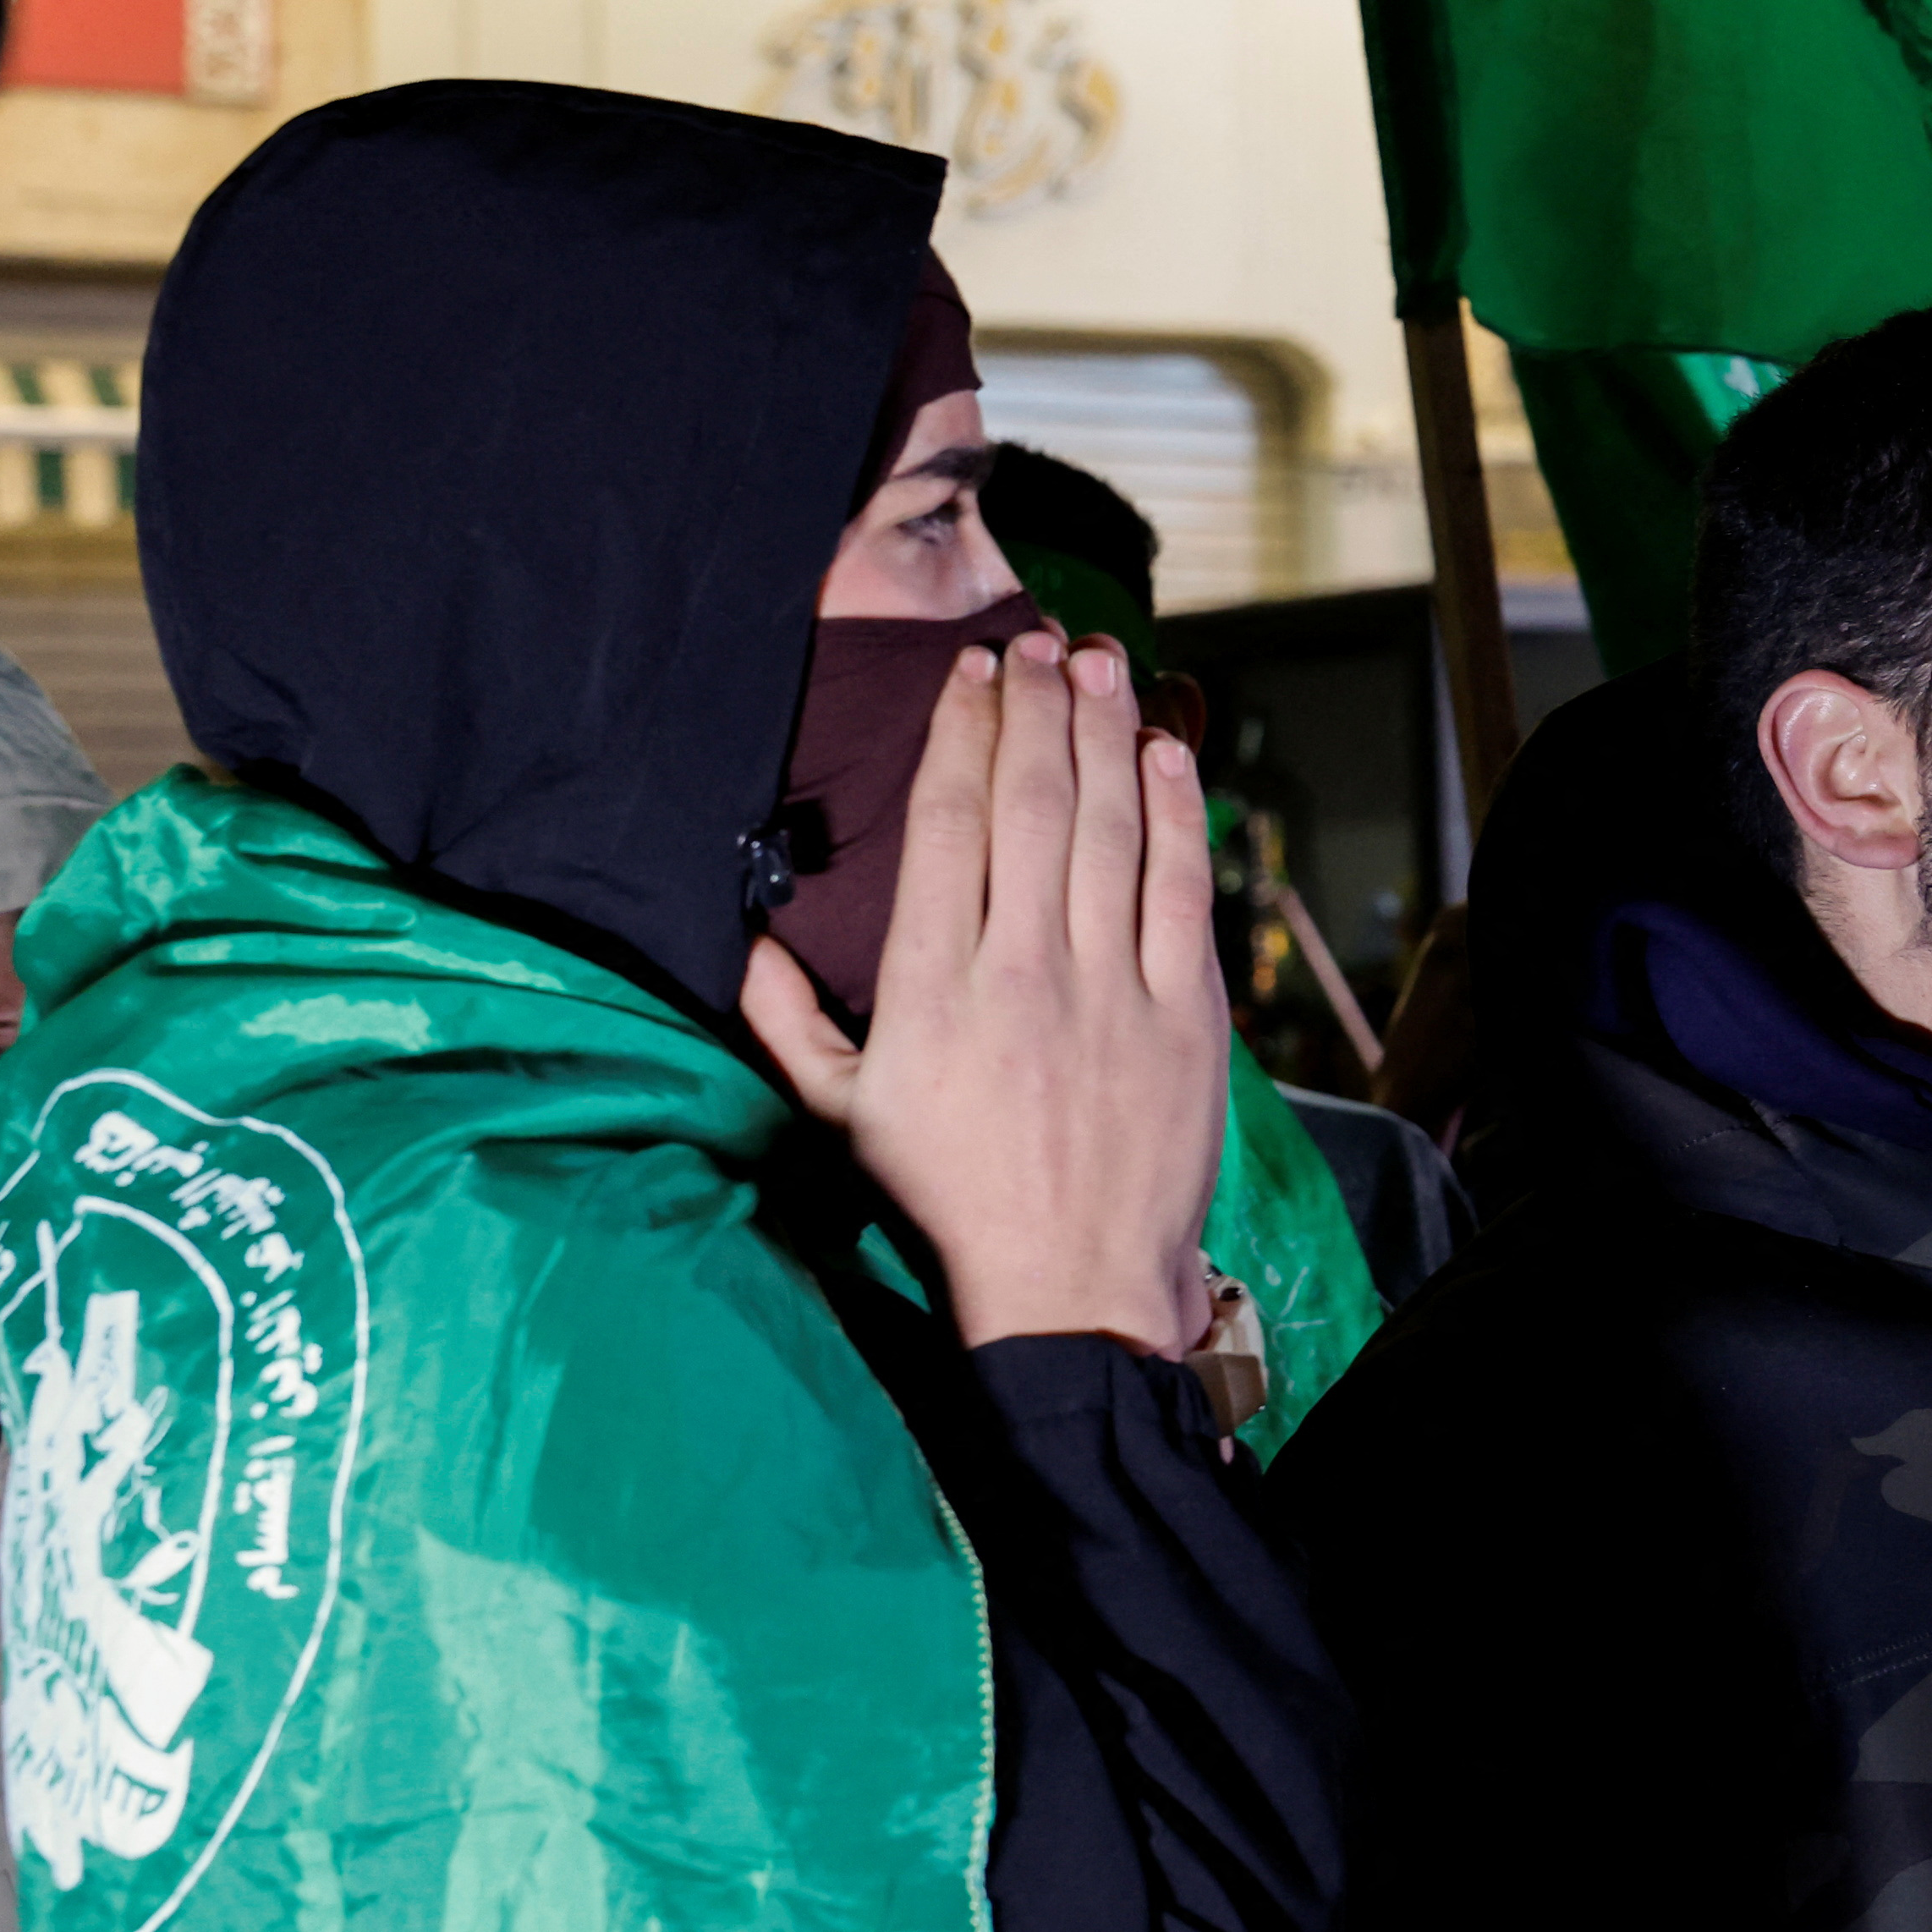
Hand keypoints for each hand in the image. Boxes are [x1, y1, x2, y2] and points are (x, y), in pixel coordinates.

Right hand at [743, 627, 1225, 1354]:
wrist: (1070, 1287)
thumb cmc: (950, 1199)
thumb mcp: (837, 1117)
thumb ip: (785, 1023)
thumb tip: (746, 943)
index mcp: (931, 990)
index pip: (946, 826)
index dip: (960, 736)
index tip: (972, 677)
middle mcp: (1021, 974)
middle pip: (1030, 804)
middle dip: (1037, 708)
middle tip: (1040, 644)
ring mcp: (1110, 990)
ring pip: (1108, 828)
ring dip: (1105, 733)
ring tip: (1100, 664)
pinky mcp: (1185, 1015)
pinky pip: (1182, 887)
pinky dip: (1175, 811)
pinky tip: (1163, 751)